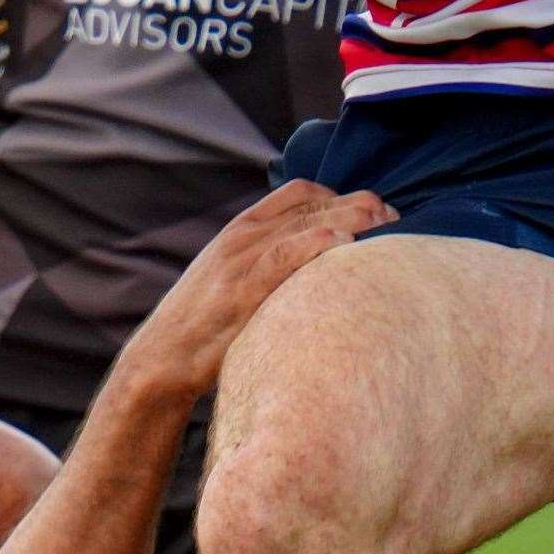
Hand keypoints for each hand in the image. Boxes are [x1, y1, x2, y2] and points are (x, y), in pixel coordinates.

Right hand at [126, 180, 397, 397]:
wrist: (159, 360)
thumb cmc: (204, 326)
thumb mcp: (233, 278)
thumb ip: (268, 262)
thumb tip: (317, 264)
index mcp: (242, 229)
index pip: (300, 192)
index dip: (340, 194)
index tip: (372, 210)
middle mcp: (243, 236)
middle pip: (312, 203)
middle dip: (358, 204)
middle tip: (394, 217)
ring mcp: (240, 260)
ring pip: (306, 223)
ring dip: (350, 218)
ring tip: (385, 223)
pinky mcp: (240, 290)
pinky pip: (285, 257)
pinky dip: (317, 243)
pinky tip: (345, 244)